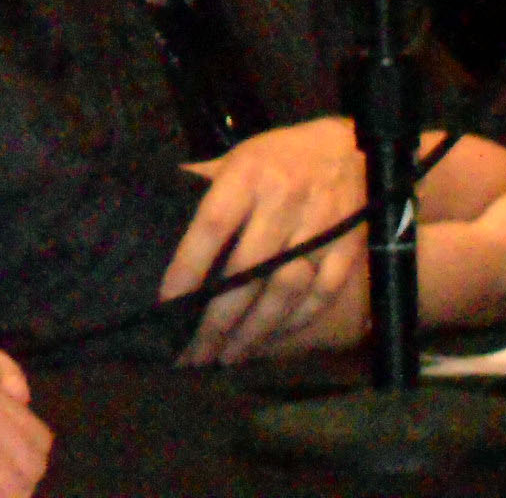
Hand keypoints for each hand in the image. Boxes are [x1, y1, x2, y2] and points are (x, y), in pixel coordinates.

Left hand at [162, 117, 366, 364]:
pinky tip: (270, 342)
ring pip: (284, 291)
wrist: (352, 148)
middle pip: (248, 270)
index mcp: (248, 176)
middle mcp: (283, 202)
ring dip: (255, 331)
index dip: (189, 267)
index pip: (211, 227)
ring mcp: (320, 228)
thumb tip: (153, 205)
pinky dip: (295, 324)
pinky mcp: (349, 248)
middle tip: (194, 352)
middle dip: (219, 318)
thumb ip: (200, 185)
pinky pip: (321, 296)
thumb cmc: (279, 156)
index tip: (167, 304)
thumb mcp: (235, 158)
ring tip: (227, 357)